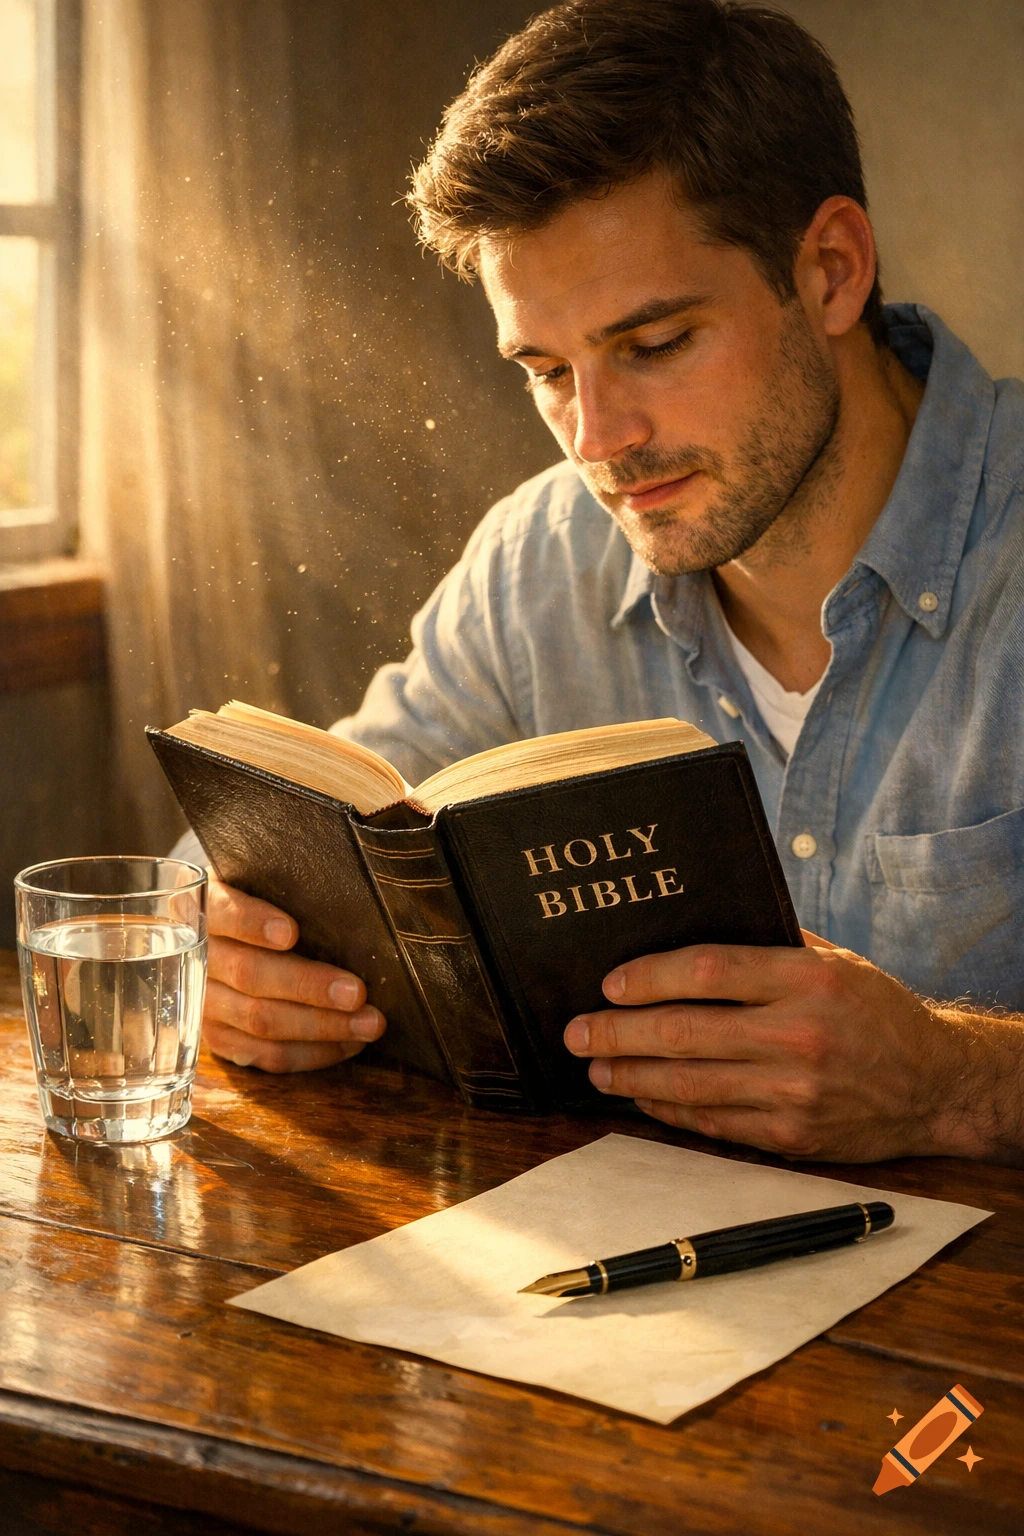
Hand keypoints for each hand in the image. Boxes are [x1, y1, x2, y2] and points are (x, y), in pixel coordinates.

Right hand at [204, 878, 385, 1071]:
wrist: (222, 937)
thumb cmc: (261, 901)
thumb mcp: (261, 882)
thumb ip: (288, 889)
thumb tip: (347, 903)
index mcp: (203, 908)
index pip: (221, 913)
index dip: (251, 923)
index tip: (290, 933)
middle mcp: (197, 959)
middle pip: (248, 975)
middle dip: (307, 987)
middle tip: (356, 993)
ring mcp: (205, 1004)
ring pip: (260, 1021)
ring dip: (321, 1027)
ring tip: (368, 1023)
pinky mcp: (221, 1039)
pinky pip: (266, 1055)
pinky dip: (312, 1053)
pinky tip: (350, 1044)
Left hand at [563, 932, 1011, 1162]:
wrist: (935, 1084)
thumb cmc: (876, 1011)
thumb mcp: (835, 960)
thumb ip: (769, 945)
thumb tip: (688, 927)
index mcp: (807, 978)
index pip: (706, 971)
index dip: (648, 978)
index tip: (610, 984)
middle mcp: (798, 1034)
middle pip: (683, 1032)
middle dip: (617, 1032)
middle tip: (577, 1031)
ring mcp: (793, 1091)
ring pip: (688, 1084)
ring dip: (630, 1076)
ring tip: (596, 1066)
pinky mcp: (791, 1135)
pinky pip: (711, 1121)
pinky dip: (668, 1108)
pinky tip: (641, 1096)